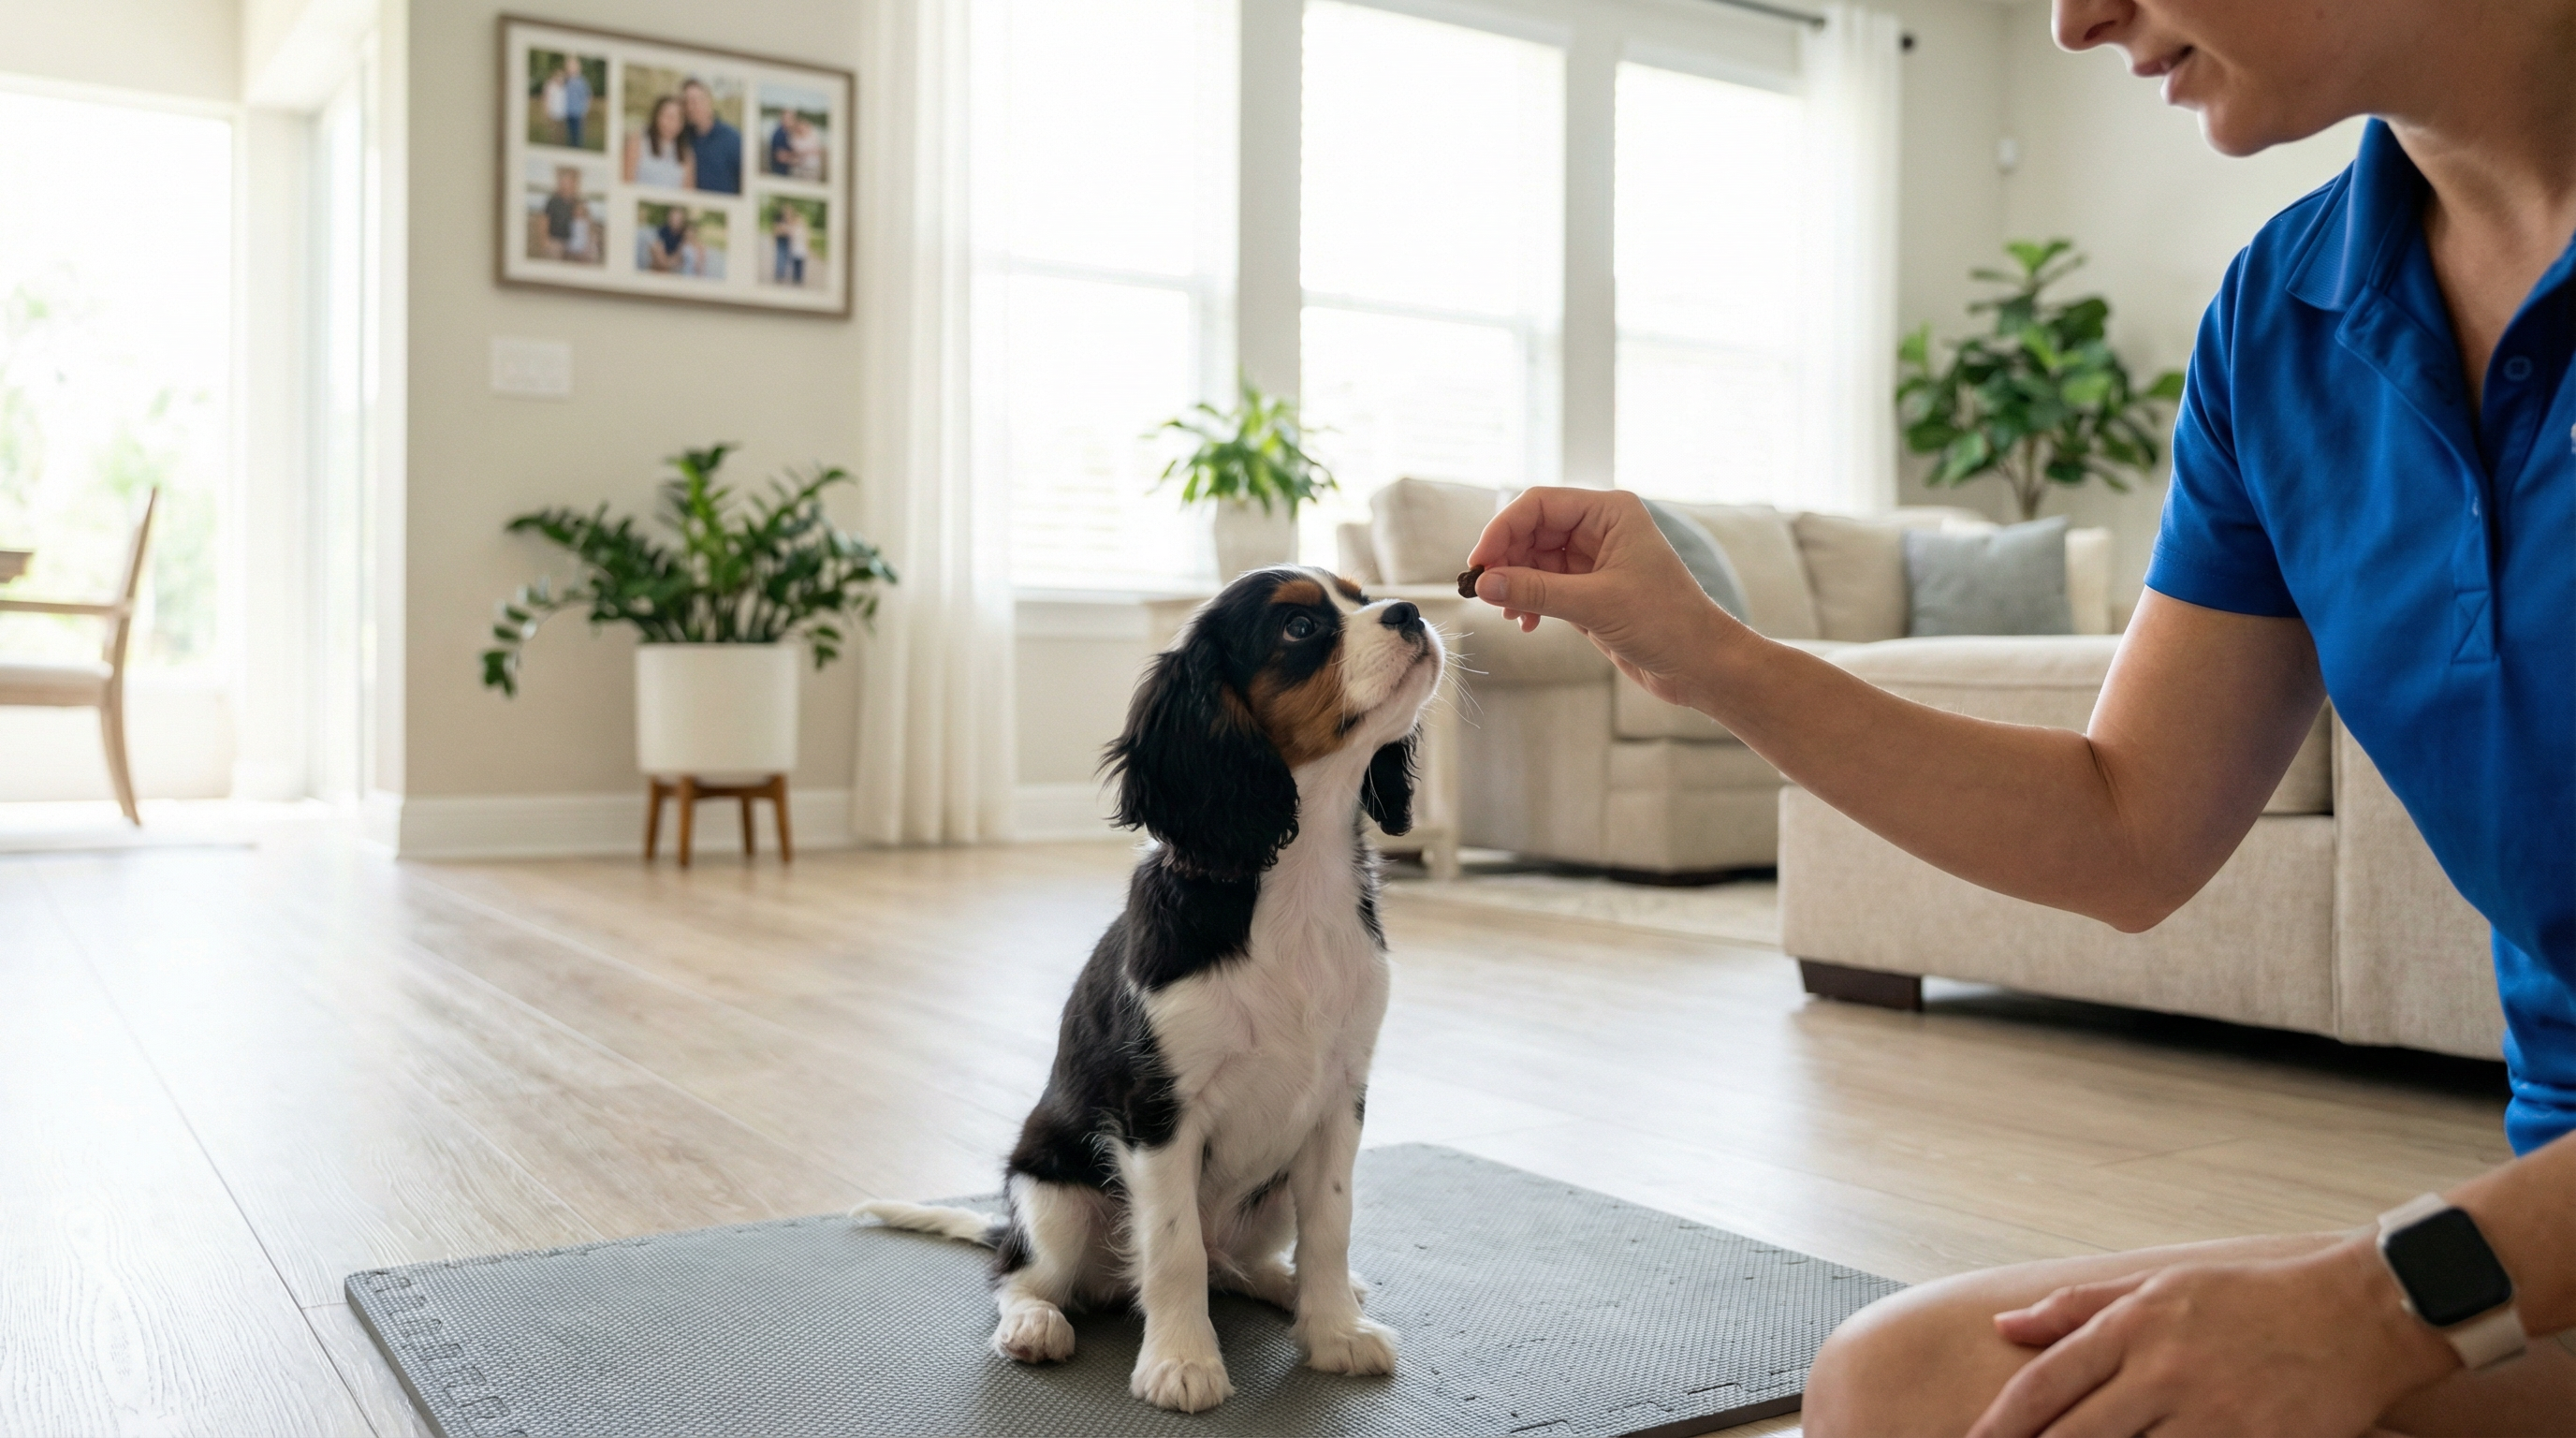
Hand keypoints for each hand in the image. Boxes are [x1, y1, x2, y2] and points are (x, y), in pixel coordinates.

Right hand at [1464, 487, 1741, 708]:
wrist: (1701, 664)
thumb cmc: (1667, 623)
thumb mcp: (1596, 604)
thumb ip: (1536, 591)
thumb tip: (1484, 584)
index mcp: (1610, 513)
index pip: (1540, 505)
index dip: (1503, 530)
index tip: (1479, 563)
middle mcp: (1601, 530)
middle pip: (1533, 531)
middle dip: (1507, 560)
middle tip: (1484, 591)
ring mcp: (1594, 561)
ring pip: (1535, 561)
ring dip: (1515, 585)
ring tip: (1508, 613)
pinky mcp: (1590, 591)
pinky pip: (1545, 587)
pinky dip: (1530, 602)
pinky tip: (1527, 623)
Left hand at [1967, 1238, 2456, 1437]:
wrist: (2356, 1315)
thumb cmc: (2251, 1298)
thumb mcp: (2158, 1285)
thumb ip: (2077, 1309)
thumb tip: (2005, 1325)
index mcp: (2134, 1327)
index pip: (2045, 1384)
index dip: (2001, 1422)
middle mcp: (2164, 1372)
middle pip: (2075, 1434)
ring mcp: (2211, 1416)